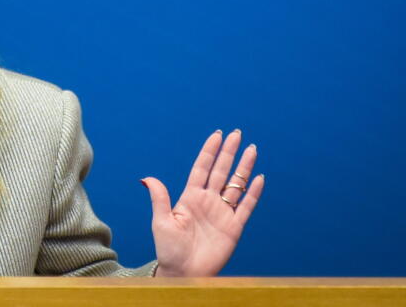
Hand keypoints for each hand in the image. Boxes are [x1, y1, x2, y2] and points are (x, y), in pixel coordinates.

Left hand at [141, 129, 263, 276]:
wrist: (183, 273)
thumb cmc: (169, 249)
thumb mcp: (161, 222)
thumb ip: (159, 199)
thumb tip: (146, 178)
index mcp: (190, 197)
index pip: (202, 168)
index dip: (210, 152)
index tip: (217, 135)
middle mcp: (208, 202)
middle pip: (221, 171)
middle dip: (229, 152)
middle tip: (237, 133)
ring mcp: (222, 213)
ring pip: (236, 185)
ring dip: (244, 167)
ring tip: (251, 149)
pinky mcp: (234, 228)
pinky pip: (246, 207)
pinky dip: (253, 193)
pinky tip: (259, 178)